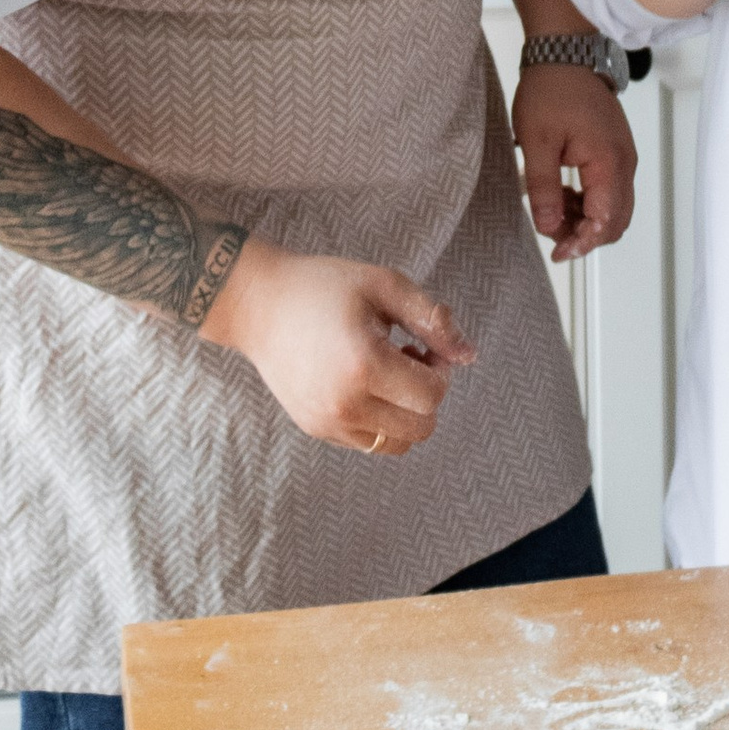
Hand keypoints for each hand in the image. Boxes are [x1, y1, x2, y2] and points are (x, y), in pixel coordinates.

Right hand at [199, 237, 475, 455]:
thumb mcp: (384, 285)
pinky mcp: (316, 429)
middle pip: (421, 427)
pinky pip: (369, 444)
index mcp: (364, 365)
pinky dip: (380, 421)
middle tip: (408, 357)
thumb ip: (432, 318)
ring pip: (397, 444)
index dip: (440, 369)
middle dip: (427, 394)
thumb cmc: (325, 286)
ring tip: (387, 374)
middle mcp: (345, 404)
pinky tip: (364, 383)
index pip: (432, 396)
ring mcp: (328, 422)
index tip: (422, 344)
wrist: (258, 304)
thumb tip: (470, 355)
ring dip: (406, 413)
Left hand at [512, 63, 637, 264]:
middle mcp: (624, 162)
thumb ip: (544, 189)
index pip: (606, 220)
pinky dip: (590, 201)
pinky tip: (564, 194)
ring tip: (553, 212)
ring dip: (587, 219)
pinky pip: (611, 189)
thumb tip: (549, 227)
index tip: (557, 252)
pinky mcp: (616, 150)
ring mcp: (623, 156)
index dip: (583, 242)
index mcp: (608, 162)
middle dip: (586, 235)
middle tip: (553, 235)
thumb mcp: (537, 143)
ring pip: (615, 206)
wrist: (564, 54)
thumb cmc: (550, 91)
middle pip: (616, 220)